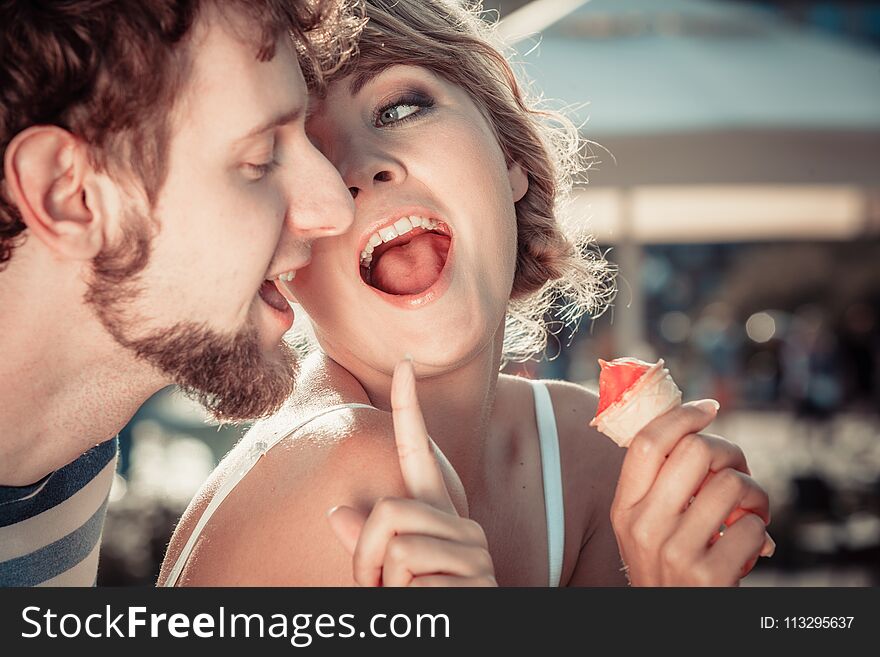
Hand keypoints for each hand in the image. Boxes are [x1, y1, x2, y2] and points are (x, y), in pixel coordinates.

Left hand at [326, 358, 496, 586]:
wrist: (458, 639)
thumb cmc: (416, 604)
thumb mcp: (382, 576)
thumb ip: (363, 545)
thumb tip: (336, 514)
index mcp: (436, 514)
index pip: (419, 454)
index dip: (409, 409)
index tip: (404, 364)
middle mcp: (460, 524)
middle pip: (389, 510)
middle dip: (365, 556)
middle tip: (375, 586)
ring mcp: (473, 550)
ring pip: (397, 545)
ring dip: (382, 582)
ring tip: (405, 599)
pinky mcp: (477, 576)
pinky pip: (412, 574)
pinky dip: (403, 599)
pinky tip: (429, 607)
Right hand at [610, 400, 773, 585]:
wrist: (672, 622)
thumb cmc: (666, 565)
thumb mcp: (643, 526)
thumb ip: (657, 485)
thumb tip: (692, 427)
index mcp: (624, 508)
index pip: (647, 442)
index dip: (682, 415)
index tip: (709, 407)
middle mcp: (643, 527)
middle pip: (695, 451)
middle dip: (730, 451)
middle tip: (737, 469)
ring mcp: (675, 552)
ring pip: (731, 484)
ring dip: (755, 492)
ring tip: (752, 509)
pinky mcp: (709, 575)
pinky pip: (752, 526)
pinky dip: (760, 529)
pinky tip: (750, 541)